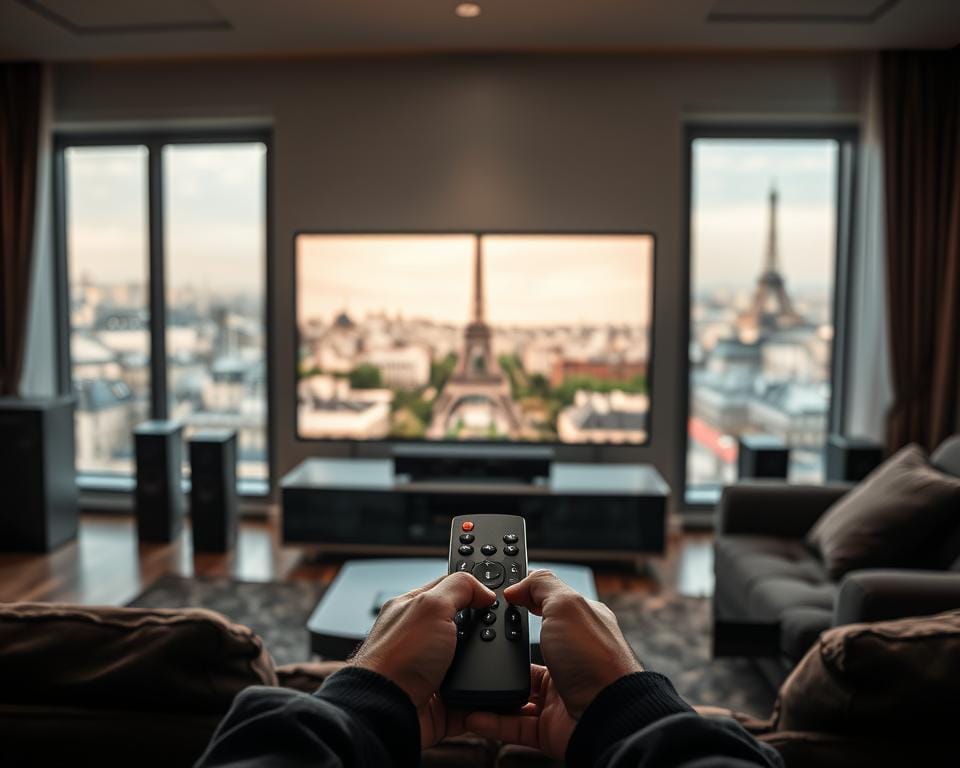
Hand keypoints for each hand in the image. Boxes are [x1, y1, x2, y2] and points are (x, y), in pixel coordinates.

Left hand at [348, 572, 495, 747]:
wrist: (388, 713)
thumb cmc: (397, 659)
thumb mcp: (431, 606)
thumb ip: (460, 588)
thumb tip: (485, 591)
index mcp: (415, 609)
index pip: (452, 588)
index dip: (475, 587)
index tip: (497, 590)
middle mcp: (424, 639)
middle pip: (467, 626)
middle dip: (486, 628)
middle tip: (499, 630)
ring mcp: (434, 670)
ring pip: (475, 661)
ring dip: (488, 663)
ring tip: (495, 661)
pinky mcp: (445, 700)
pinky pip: (475, 694)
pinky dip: (485, 694)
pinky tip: (490, 689)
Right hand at [465, 570, 640, 757]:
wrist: (609, 716)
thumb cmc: (596, 658)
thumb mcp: (566, 604)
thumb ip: (541, 586)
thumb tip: (517, 587)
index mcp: (576, 628)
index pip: (544, 609)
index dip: (520, 602)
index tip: (493, 600)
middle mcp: (569, 659)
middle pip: (527, 652)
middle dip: (501, 651)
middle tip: (475, 645)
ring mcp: (558, 694)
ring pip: (516, 689)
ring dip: (493, 688)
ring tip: (471, 682)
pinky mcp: (549, 725)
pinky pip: (513, 722)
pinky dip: (492, 719)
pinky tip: (475, 712)